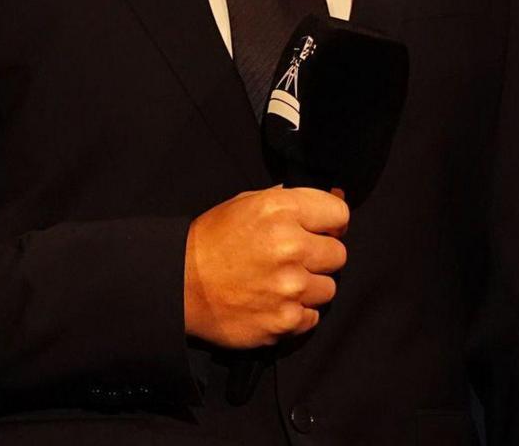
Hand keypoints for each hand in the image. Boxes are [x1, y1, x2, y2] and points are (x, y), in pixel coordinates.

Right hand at [182, 184, 348, 348]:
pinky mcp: (286, 320)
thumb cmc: (209, 242)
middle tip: (292, 260)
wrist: (178, 286)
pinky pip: (312, 317)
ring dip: (308, 287)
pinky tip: (271, 303)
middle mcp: (290, 246)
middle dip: (318, 257)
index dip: (329, 223)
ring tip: (278, 284)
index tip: (318, 231)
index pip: (339, 213)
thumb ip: (286, 201)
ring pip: (329, 288)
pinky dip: (296, 313)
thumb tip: (331, 199)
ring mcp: (290, 287)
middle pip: (339, 254)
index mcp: (280, 209)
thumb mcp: (243, 204)